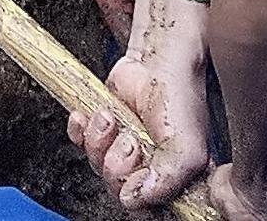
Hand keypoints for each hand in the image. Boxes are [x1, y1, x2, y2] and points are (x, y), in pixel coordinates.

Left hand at [69, 0, 212, 207]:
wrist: (159, 60)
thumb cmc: (180, 99)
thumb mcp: (187, 147)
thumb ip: (167, 180)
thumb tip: (132, 200)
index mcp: (171, 181)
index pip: (146, 208)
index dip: (138, 193)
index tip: (141, 169)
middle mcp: (146, 170)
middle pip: (117, 189)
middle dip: (118, 164)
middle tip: (131, 141)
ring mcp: (121, 150)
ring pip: (96, 166)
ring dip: (100, 142)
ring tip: (114, 120)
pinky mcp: (102, 129)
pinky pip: (78, 142)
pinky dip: (79, 130)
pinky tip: (88, 117)